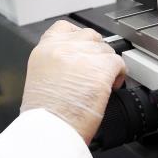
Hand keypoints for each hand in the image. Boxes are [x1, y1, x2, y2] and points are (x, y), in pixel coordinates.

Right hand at [20, 20, 125, 143]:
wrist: (50, 129)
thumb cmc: (44, 114)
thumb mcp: (39, 78)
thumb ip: (55, 62)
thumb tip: (71, 63)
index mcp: (44, 49)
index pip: (64, 27)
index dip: (77, 38)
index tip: (81, 50)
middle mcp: (63, 47)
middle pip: (89, 36)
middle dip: (94, 52)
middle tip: (93, 70)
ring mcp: (83, 55)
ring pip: (105, 49)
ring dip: (106, 64)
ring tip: (102, 81)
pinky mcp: (101, 68)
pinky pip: (118, 62)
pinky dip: (119, 74)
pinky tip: (111, 86)